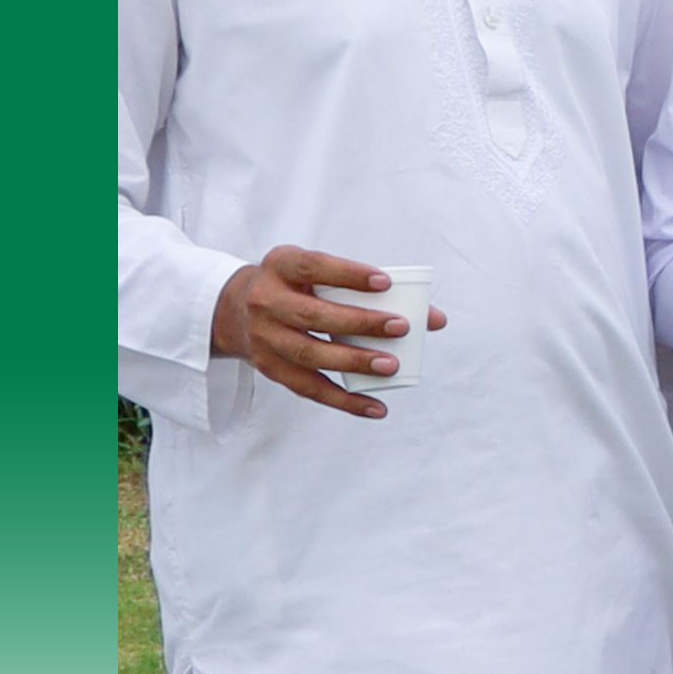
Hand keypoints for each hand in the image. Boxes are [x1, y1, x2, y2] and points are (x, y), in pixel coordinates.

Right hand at [206, 246, 449, 419]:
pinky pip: (308, 388)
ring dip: (353, 362)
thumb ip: (371, 288)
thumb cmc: (299, 287)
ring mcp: (263, 338)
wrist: (236, 310)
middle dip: (359, 323)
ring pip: (308, 354)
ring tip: (392, 366)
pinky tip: (376, 407)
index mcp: (281, 265)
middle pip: (312, 316)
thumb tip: (435, 319)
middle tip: (400, 327)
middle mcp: (265, 301)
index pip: (314, 267)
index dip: (348, 275)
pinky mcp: (269, 368)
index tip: (386, 283)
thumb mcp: (320, 273)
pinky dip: (344, 400)